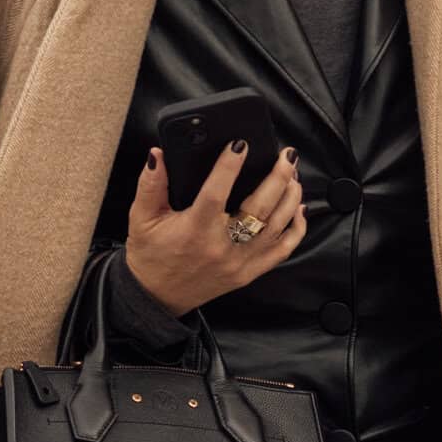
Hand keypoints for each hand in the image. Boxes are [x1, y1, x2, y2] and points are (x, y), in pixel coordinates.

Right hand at [125, 144, 306, 316]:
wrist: (158, 297)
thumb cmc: (151, 254)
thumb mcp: (142, 217)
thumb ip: (150, 184)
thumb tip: (157, 156)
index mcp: (194, 230)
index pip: (216, 193)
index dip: (229, 167)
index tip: (240, 144)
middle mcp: (221, 247)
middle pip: (259, 208)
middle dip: (278, 177)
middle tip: (287, 155)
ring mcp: (239, 262)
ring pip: (276, 227)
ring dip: (290, 197)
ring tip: (293, 174)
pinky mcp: (249, 273)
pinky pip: (282, 251)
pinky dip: (295, 228)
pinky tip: (299, 208)